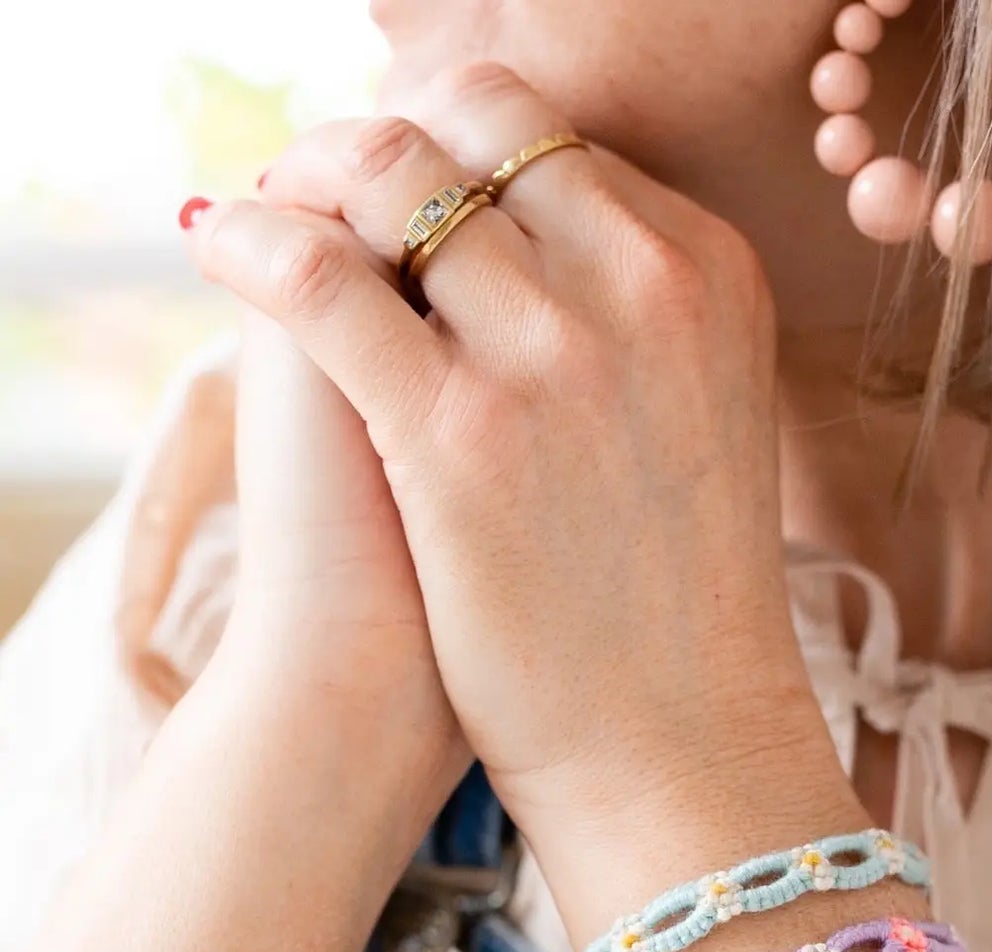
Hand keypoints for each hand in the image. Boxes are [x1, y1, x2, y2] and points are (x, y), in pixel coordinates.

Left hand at [183, 65, 846, 866]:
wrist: (678, 740)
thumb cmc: (678, 596)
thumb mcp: (701, 417)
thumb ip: (634, 313)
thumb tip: (522, 239)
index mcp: (714, 274)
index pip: (563, 138)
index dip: (472, 152)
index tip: (418, 197)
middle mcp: (649, 285)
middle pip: (481, 119)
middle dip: (394, 140)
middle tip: (341, 191)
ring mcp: (559, 353)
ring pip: (390, 171)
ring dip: (312, 179)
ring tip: (280, 225)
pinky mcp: (460, 430)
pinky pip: (314, 271)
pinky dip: (250, 241)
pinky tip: (225, 252)